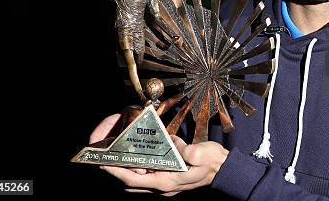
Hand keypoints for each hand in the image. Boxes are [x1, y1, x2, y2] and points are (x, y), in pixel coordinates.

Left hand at [90, 114, 229, 195]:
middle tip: (106, 157)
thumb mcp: (201, 154)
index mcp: (167, 181)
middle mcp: (163, 185)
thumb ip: (185, 151)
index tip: (104, 164)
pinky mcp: (169, 177)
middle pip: (133, 181)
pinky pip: (149, 174)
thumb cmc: (213, 163)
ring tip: (119, 155)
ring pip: (139, 179)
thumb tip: (171, 143)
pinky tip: (139, 154)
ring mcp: (166, 183)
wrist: (225, 169)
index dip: (118, 172)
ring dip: (129, 169)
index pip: (135, 180)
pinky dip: (140, 166)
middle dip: (118, 171)